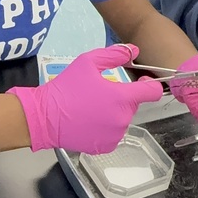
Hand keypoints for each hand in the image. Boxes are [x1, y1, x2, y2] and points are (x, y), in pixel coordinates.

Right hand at [7, 45, 162, 153]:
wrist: (45, 117)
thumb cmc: (66, 88)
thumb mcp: (88, 62)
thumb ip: (114, 55)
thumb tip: (134, 50)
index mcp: (122, 98)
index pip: (153, 92)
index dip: (149, 85)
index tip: (139, 82)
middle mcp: (123, 119)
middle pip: (133, 105)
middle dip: (122, 98)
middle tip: (100, 93)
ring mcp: (115, 135)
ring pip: (122, 120)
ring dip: (113, 113)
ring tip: (91, 108)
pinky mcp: (105, 147)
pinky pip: (113, 134)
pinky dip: (105, 128)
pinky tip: (88, 121)